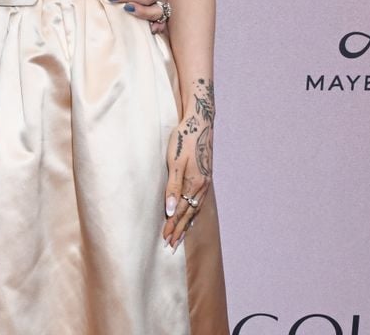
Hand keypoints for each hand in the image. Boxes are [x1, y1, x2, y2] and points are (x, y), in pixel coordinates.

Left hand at [162, 115, 211, 248]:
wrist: (200, 123)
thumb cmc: (184, 139)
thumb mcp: (175, 162)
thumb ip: (172, 187)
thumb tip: (169, 210)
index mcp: (194, 184)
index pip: (180, 211)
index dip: (172, 225)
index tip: (165, 239)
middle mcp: (202, 186)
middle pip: (189, 214)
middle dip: (179, 230)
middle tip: (171, 245)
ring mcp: (204, 182)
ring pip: (195, 209)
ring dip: (186, 223)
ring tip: (180, 236)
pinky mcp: (204, 177)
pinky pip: (198, 200)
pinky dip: (193, 212)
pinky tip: (190, 214)